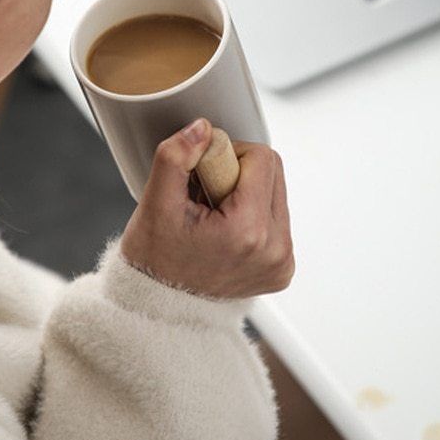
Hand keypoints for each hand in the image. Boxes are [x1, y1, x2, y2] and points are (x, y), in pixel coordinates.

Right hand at [120, 118, 293, 298]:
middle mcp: (275, 249)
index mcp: (249, 230)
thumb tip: (203, 129)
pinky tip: (226, 235)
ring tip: (214, 218)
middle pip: (274, 174)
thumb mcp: (155, 204)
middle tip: (206, 198)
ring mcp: (282, 262)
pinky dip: (254, 219)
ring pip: (277, 196)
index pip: (263, 158)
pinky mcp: (283, 270)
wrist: (160, 310)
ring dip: (248, 196)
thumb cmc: (155, 261)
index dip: (229, 155)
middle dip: (239, 175)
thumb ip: (176, 157)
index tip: (203, 175)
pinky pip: (278, 223)